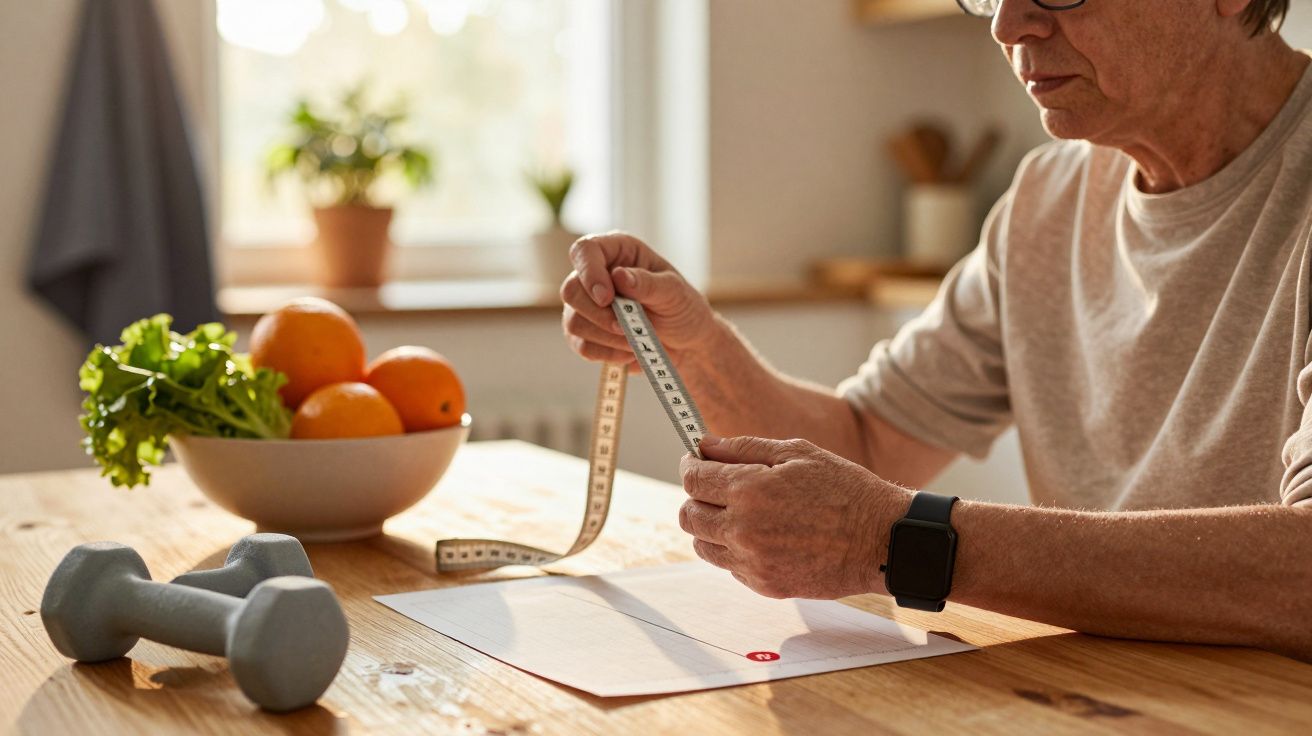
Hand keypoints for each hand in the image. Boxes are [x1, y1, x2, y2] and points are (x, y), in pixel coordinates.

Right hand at [559, 231, 715, 367]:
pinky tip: (630, 352)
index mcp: (618, 251)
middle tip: (626, 327)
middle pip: (571, 290)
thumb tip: (618, 275)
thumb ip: (648, 283)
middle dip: (599, 315)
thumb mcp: (675, 292)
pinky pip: (581, 346)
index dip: (589, 273)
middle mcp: (596, 274)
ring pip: (573, 322)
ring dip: (608, 338)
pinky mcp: (585, 334)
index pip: (585, 250)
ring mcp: (586, 305)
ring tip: (637, 341)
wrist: (686, 344)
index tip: (607, 298)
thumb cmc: (682, 308)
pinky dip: (608, 354)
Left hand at [678, 435, 912, 598]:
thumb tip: (704, 446)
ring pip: (702, 544)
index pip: (693, 480)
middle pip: (689, 515)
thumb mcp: (797, 453)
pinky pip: (729, 566)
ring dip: (711, 525)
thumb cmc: (844, 489)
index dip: (690, 466)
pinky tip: (761, 535)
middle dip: (696, 496)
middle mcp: (743, 529)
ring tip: (739, 512)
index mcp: (750, 490)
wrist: (881, 540)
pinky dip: (734, 549)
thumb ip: (744, 448)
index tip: (695, 461)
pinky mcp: (765, 585)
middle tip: (715, 486)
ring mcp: (753, 562)